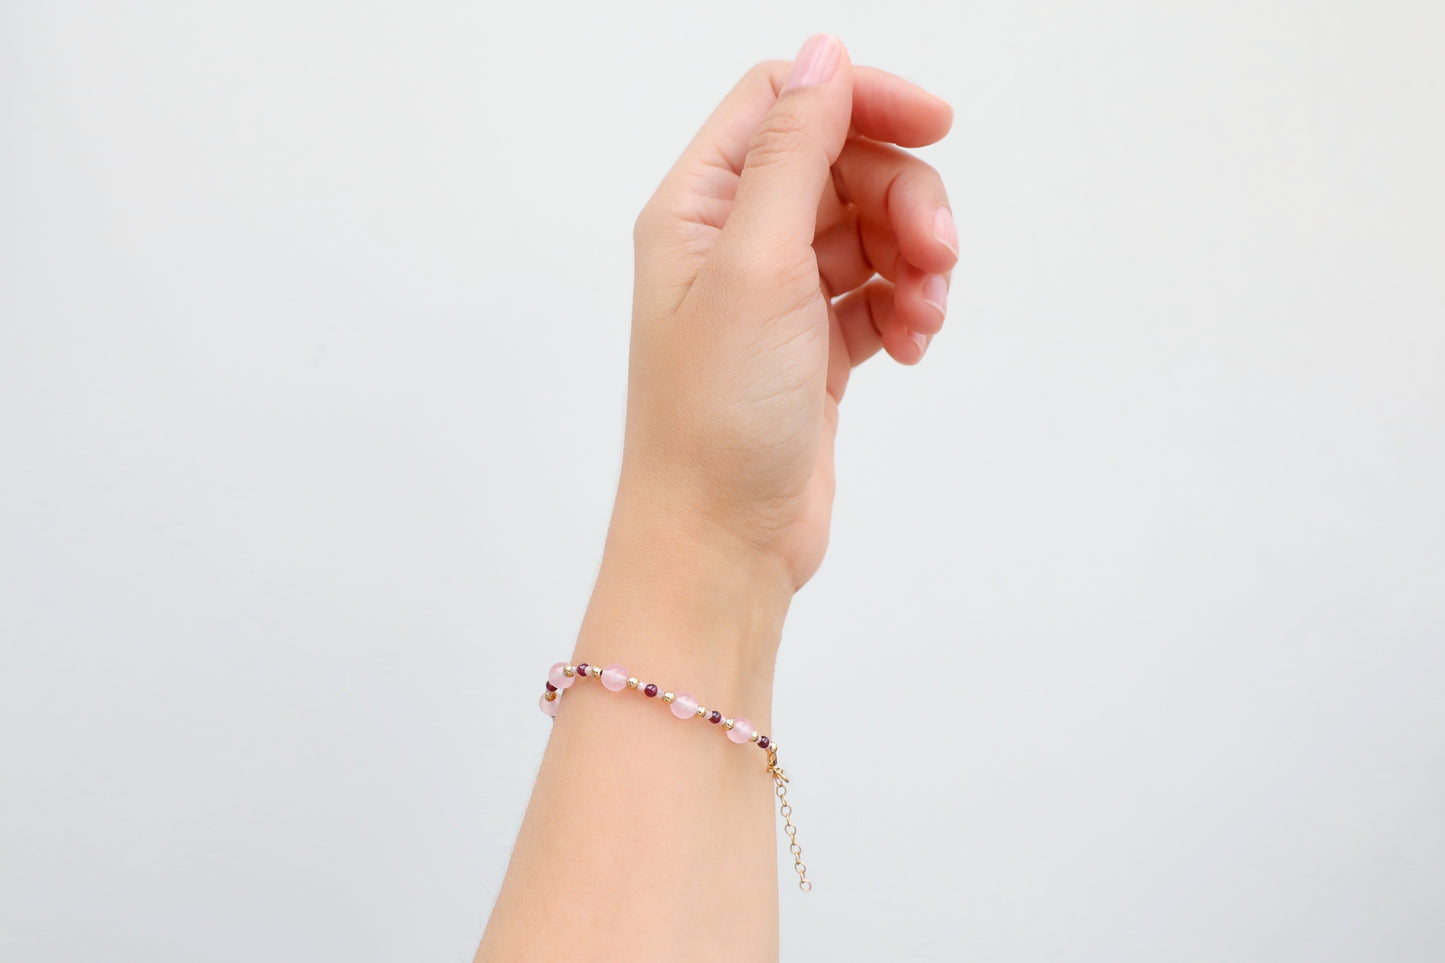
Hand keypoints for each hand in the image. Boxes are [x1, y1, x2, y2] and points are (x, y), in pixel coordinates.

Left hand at [618, 35, 956, 591]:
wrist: (721, 545)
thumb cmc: (716, 419)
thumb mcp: (757, 265)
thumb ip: (794, 154)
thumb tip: (824, 55)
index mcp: (698, 208)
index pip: (786, 106)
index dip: (862, 101)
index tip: (936, 127)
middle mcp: (732, 245)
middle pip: (843, 166)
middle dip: (905, 199)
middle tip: (939, 254)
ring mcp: (775, 299)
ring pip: (869, 232)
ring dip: (914, 259)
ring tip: (925, 314)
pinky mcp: (811, 350)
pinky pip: (877, 295)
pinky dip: (906, 308)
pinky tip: (912, 345)